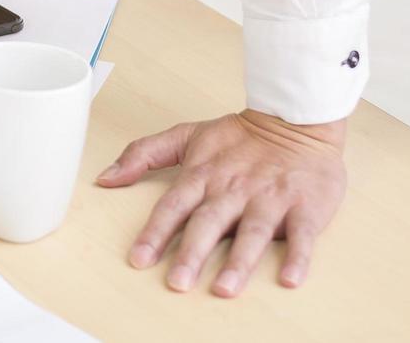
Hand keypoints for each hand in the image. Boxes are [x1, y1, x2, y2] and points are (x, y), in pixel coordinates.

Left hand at [97, 110, 347, 296]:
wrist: (295, 120)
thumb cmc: (239, 137)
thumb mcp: (186, 136)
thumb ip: (143, 155)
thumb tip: (104, 178)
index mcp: (203, 175)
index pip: (172, 207)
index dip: (154, 233)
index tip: (138, 259)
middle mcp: (233, 190)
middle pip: (209, 223)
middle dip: (192, 253)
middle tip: (177, 283)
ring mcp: (270, 198)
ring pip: (253, 232)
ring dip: (239, 261)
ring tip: (224, 289)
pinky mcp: (305, 206)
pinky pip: (302, 235)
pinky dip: (298, 257)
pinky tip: (289, 280)